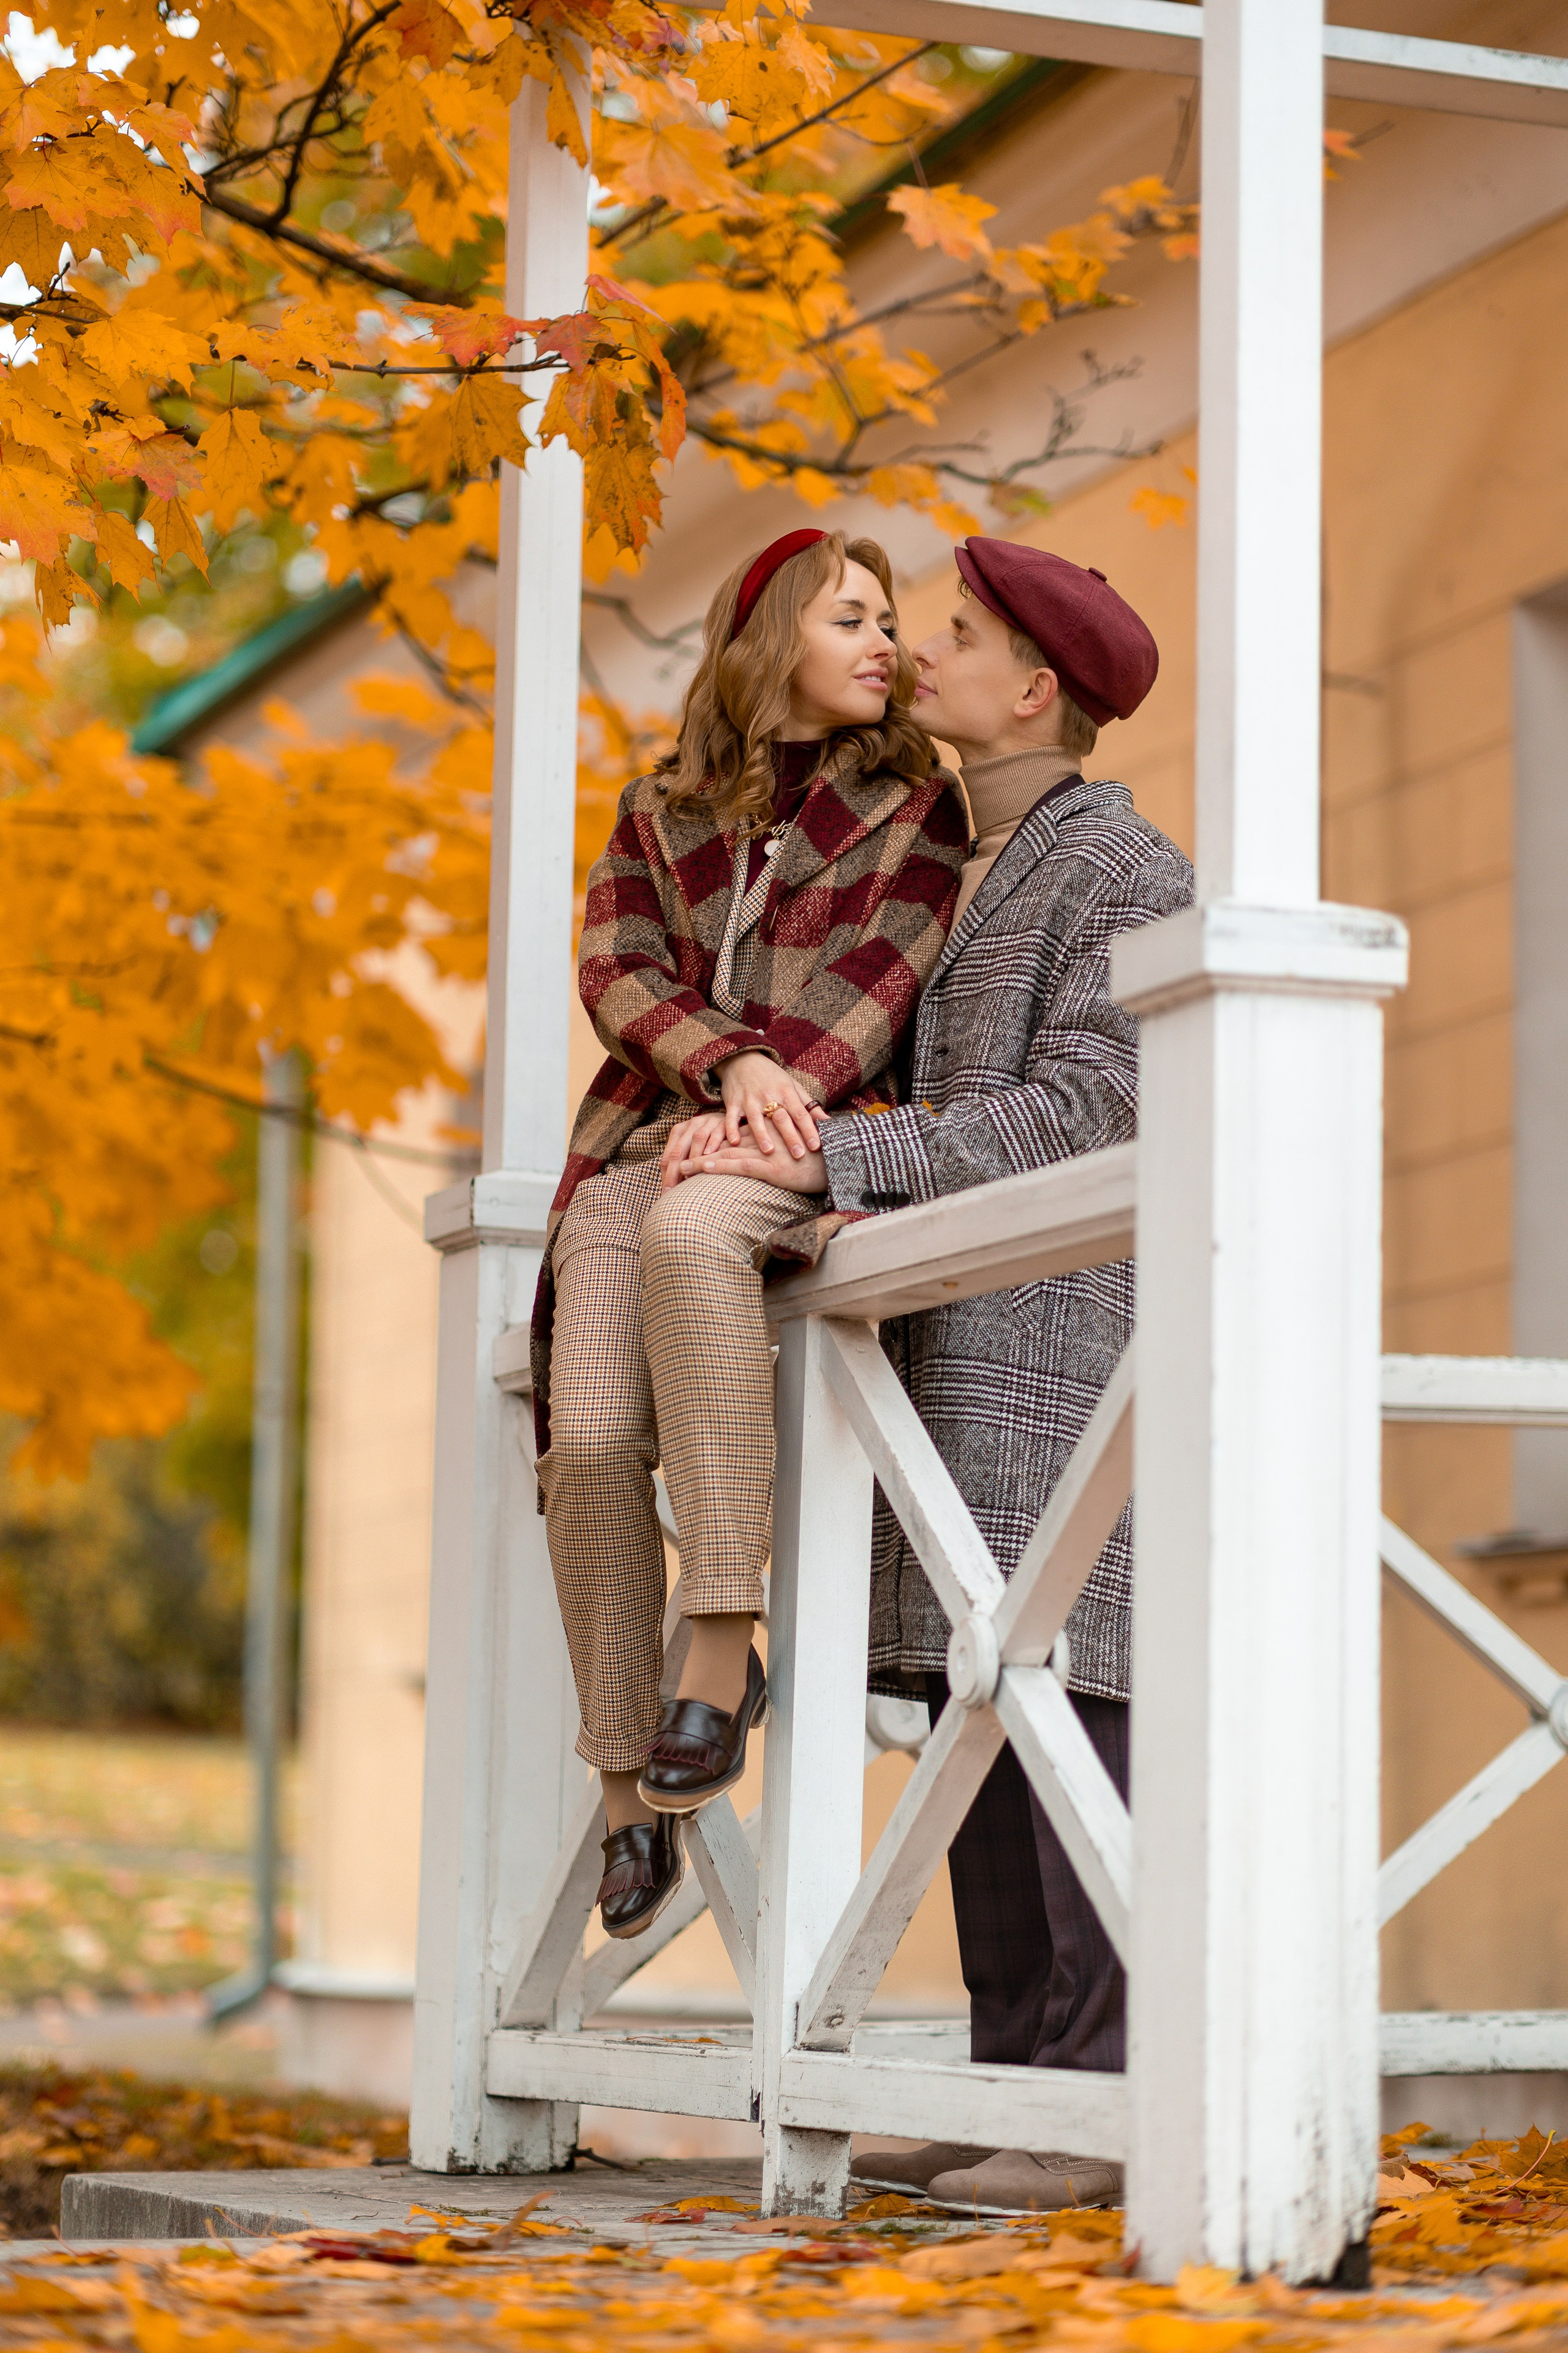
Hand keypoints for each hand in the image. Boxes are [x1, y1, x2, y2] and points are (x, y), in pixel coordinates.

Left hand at [660, 1110, 729, 1189]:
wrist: (731, 1117)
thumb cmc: (709, 1138)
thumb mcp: (693, 1146)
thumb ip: (684, 1162)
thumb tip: (673, 1188)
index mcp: (679, 1131)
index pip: (668, 1156)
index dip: (666, 1176)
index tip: (666, 1193)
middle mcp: (691, 1125)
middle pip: (678, 1150)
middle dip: (674, 1172)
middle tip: (674, 1191)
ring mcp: (707, 1122)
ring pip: (697, 1139)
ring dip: (694, 1158)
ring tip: (691, 1176)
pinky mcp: (723, 1122)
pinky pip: (717, 1133)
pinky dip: (713, 1143)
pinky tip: (710, 1155)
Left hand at [672, 1136, 827, 1195]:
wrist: (840, 1162)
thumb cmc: (822, 1157)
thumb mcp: (801, 1144)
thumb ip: (785, 1141)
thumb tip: (772, 1147)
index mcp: (770, 1133)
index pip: (737, 1135)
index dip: (715, 1142)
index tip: (695, 1147)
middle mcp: (764, 1139)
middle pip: (726, 1144)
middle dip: (702, 1151)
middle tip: (679, 1159)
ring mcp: (766, 1153)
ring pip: (727, 1154)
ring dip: (702, 1161)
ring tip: (681, 1168)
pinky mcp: (770, 1167)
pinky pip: (738, 1165)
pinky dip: (718, 1166)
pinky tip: (702, 1169)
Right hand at [714, 1051, 822, 1160]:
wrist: (743, 1059)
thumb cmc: (772, 1077)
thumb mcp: (792, 1086)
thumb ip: (809, 1106)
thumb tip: (829, 1121)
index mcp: (786, 1092)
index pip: (800, 1113)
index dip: (809, 1129)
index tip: (817, 1146)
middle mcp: (769, 1096)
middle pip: (781, 1118)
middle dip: (790, 1136)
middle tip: (799, 1155)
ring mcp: (749, 1099)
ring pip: (756, 1118)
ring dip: (762, 1134)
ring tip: (769, 1151)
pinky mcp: (733, 1102)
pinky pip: (731, 1117)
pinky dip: (732, 1129)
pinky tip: (735, 1141)